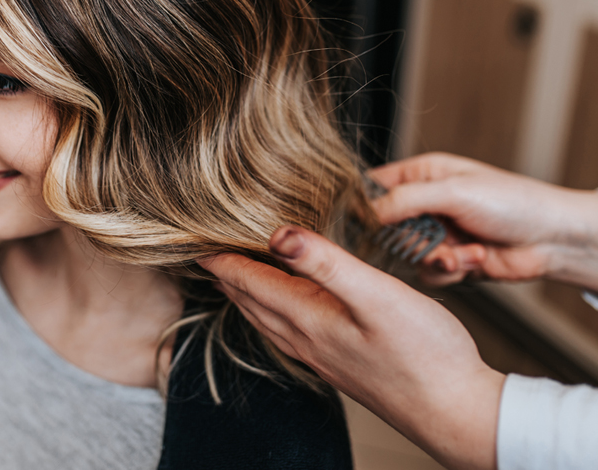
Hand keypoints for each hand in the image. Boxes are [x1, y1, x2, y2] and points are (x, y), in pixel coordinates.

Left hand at [201, 227, 504, 469]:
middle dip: (222, 271)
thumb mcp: (376, 295)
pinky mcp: (335, 363)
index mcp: (306, 316)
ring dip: (243, 291)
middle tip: (202, 246)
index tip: (191, 233)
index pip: (245, 280)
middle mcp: (303, 338)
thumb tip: (277, 233)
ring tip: (230, 271)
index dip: (218, 255)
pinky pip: (284, 329)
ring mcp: (317, 354)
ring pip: (263, 316)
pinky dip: (269, 307)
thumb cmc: (424, 354)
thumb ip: (325, 263)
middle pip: (247, 298)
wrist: (454, 412)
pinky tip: (281, 305)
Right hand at [372, 153, 597, 288]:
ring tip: (460, 253)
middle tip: (426, 242)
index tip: (363, 223)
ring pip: (406, 255)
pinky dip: (449, 271)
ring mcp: (438, 234)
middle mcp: (426, 204)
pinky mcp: (450, 261)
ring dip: (433, 258)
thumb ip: (404, 200)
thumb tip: (367, 213)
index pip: (374, 188)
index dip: (363, 206)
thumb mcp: (453, 191)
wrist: (555, 240)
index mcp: (422, 175)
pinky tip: (473, 259)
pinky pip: (427, 274)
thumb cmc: (515, 203)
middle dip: (407, 240)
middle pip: (385, 227)